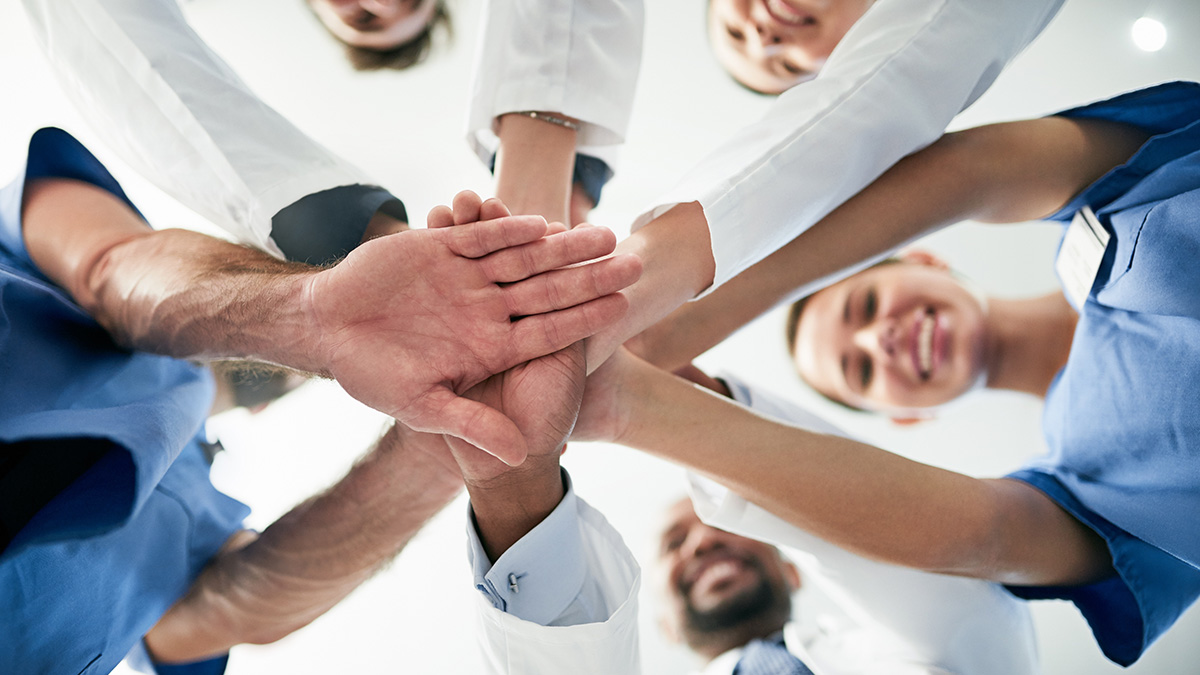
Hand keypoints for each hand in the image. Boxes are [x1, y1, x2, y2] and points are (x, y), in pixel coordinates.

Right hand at [304, 192, 640, 463]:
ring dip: (561, 245)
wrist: (328, 332)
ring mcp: (467, 278)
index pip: (550, 329)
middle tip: (629, 256)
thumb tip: (517, 454)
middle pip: (549, 289)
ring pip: (524, 258)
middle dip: (587, 273)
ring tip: (600, 233)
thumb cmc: (372, 375)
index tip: (624, 305)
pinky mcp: (440, 248)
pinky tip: (538, 222)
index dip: (586, 317)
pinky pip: (482, 238)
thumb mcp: (425, 406)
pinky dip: (507, 230)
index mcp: (491, 346)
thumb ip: (472, 424)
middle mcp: (487, 310)